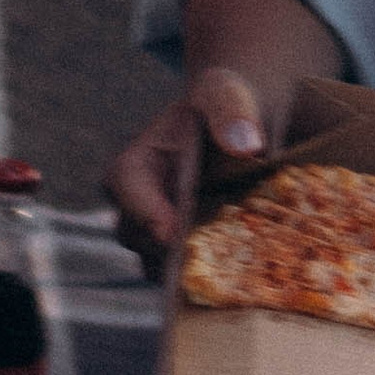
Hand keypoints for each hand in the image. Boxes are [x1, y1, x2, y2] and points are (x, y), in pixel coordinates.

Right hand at [106, 0, 343, 263]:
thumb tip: (247, 146)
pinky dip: (209, 279)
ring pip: (159, 266)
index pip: (126, 189)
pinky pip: (186, 277)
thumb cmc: (224, 104)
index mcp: (134, 166)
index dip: (146, 213)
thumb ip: (231, 113)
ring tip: (230, 275)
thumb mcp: (226, 96)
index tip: (173, 234)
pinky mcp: (184, 254)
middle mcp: (137, 206)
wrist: (241, 128)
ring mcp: (159, 235)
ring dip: (189, 272)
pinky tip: (244, 278)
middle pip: (139, 238)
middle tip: (209, 262)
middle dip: (168, 251)